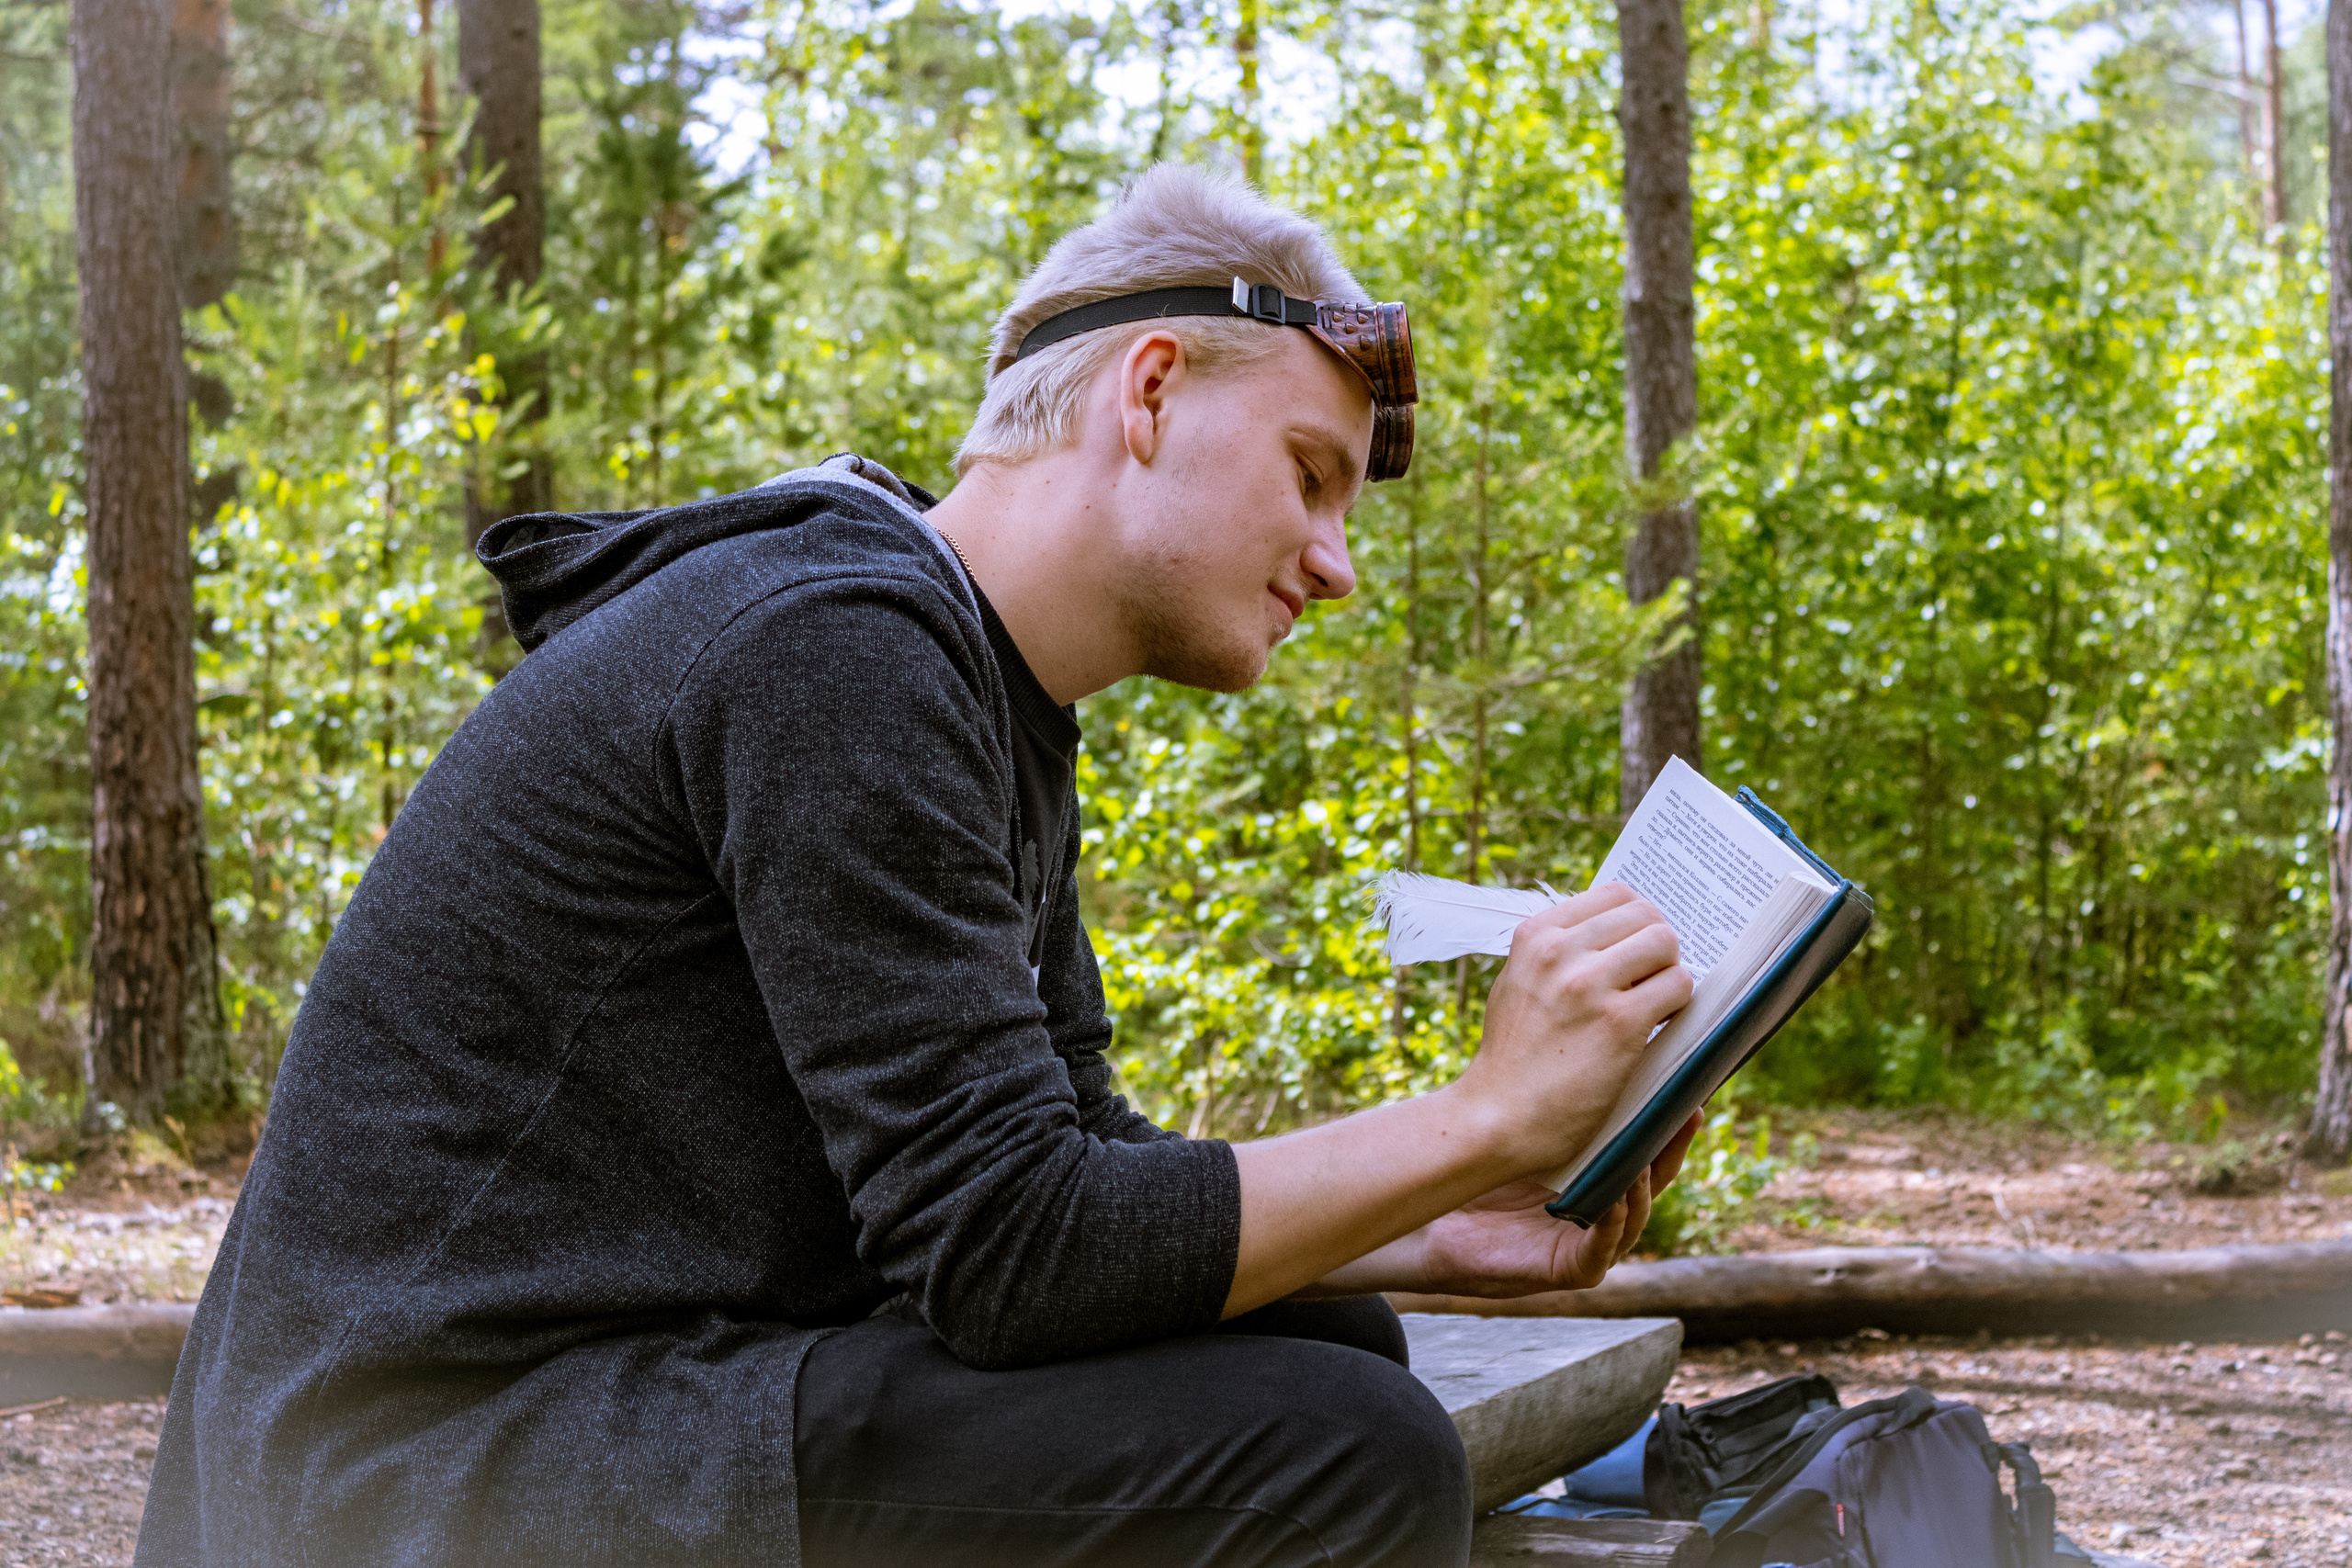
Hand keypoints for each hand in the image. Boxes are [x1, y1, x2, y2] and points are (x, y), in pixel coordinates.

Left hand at [1412, 1112, 1702, 1296]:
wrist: (1443, 1225)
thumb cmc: (1486, 1178)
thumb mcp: (1529, 1135)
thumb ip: (1559, 1106)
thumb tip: (1581, 1040)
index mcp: (1601, 1176)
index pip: (1646, 1147)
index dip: (1669, 1123)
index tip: (1688, 1089)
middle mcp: (1606, 1209)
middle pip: (1653, 1179)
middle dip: (1672, 1149)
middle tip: (1688, 1114)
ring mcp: (1593, 1242)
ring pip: (1634, 1217)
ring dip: (1643, 1188)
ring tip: (1646, 1158)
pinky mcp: (1572, 1269)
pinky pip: (1600, 1250)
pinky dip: (1610, 1227)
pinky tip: (1615, 1203)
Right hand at [1453, 882, 1693, 1174]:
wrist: (1497, 1119)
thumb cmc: (1512, 1059)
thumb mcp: (1518, 985)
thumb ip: (1557, 954)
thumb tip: (1613, 934)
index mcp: (1535, 935)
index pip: (1614, 894)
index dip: (1637, 922)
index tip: (1638, 952)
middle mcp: (1559, 951)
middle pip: (1646, 915)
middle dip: (1658, 948)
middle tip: (1652, 982)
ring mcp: (1588, 985)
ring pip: (1665, 944)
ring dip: (1670, 974)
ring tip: (1654, 1004)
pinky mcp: (1618, 1023)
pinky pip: (1678, 987)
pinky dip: (1678, 1005)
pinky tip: (1658, 1026)